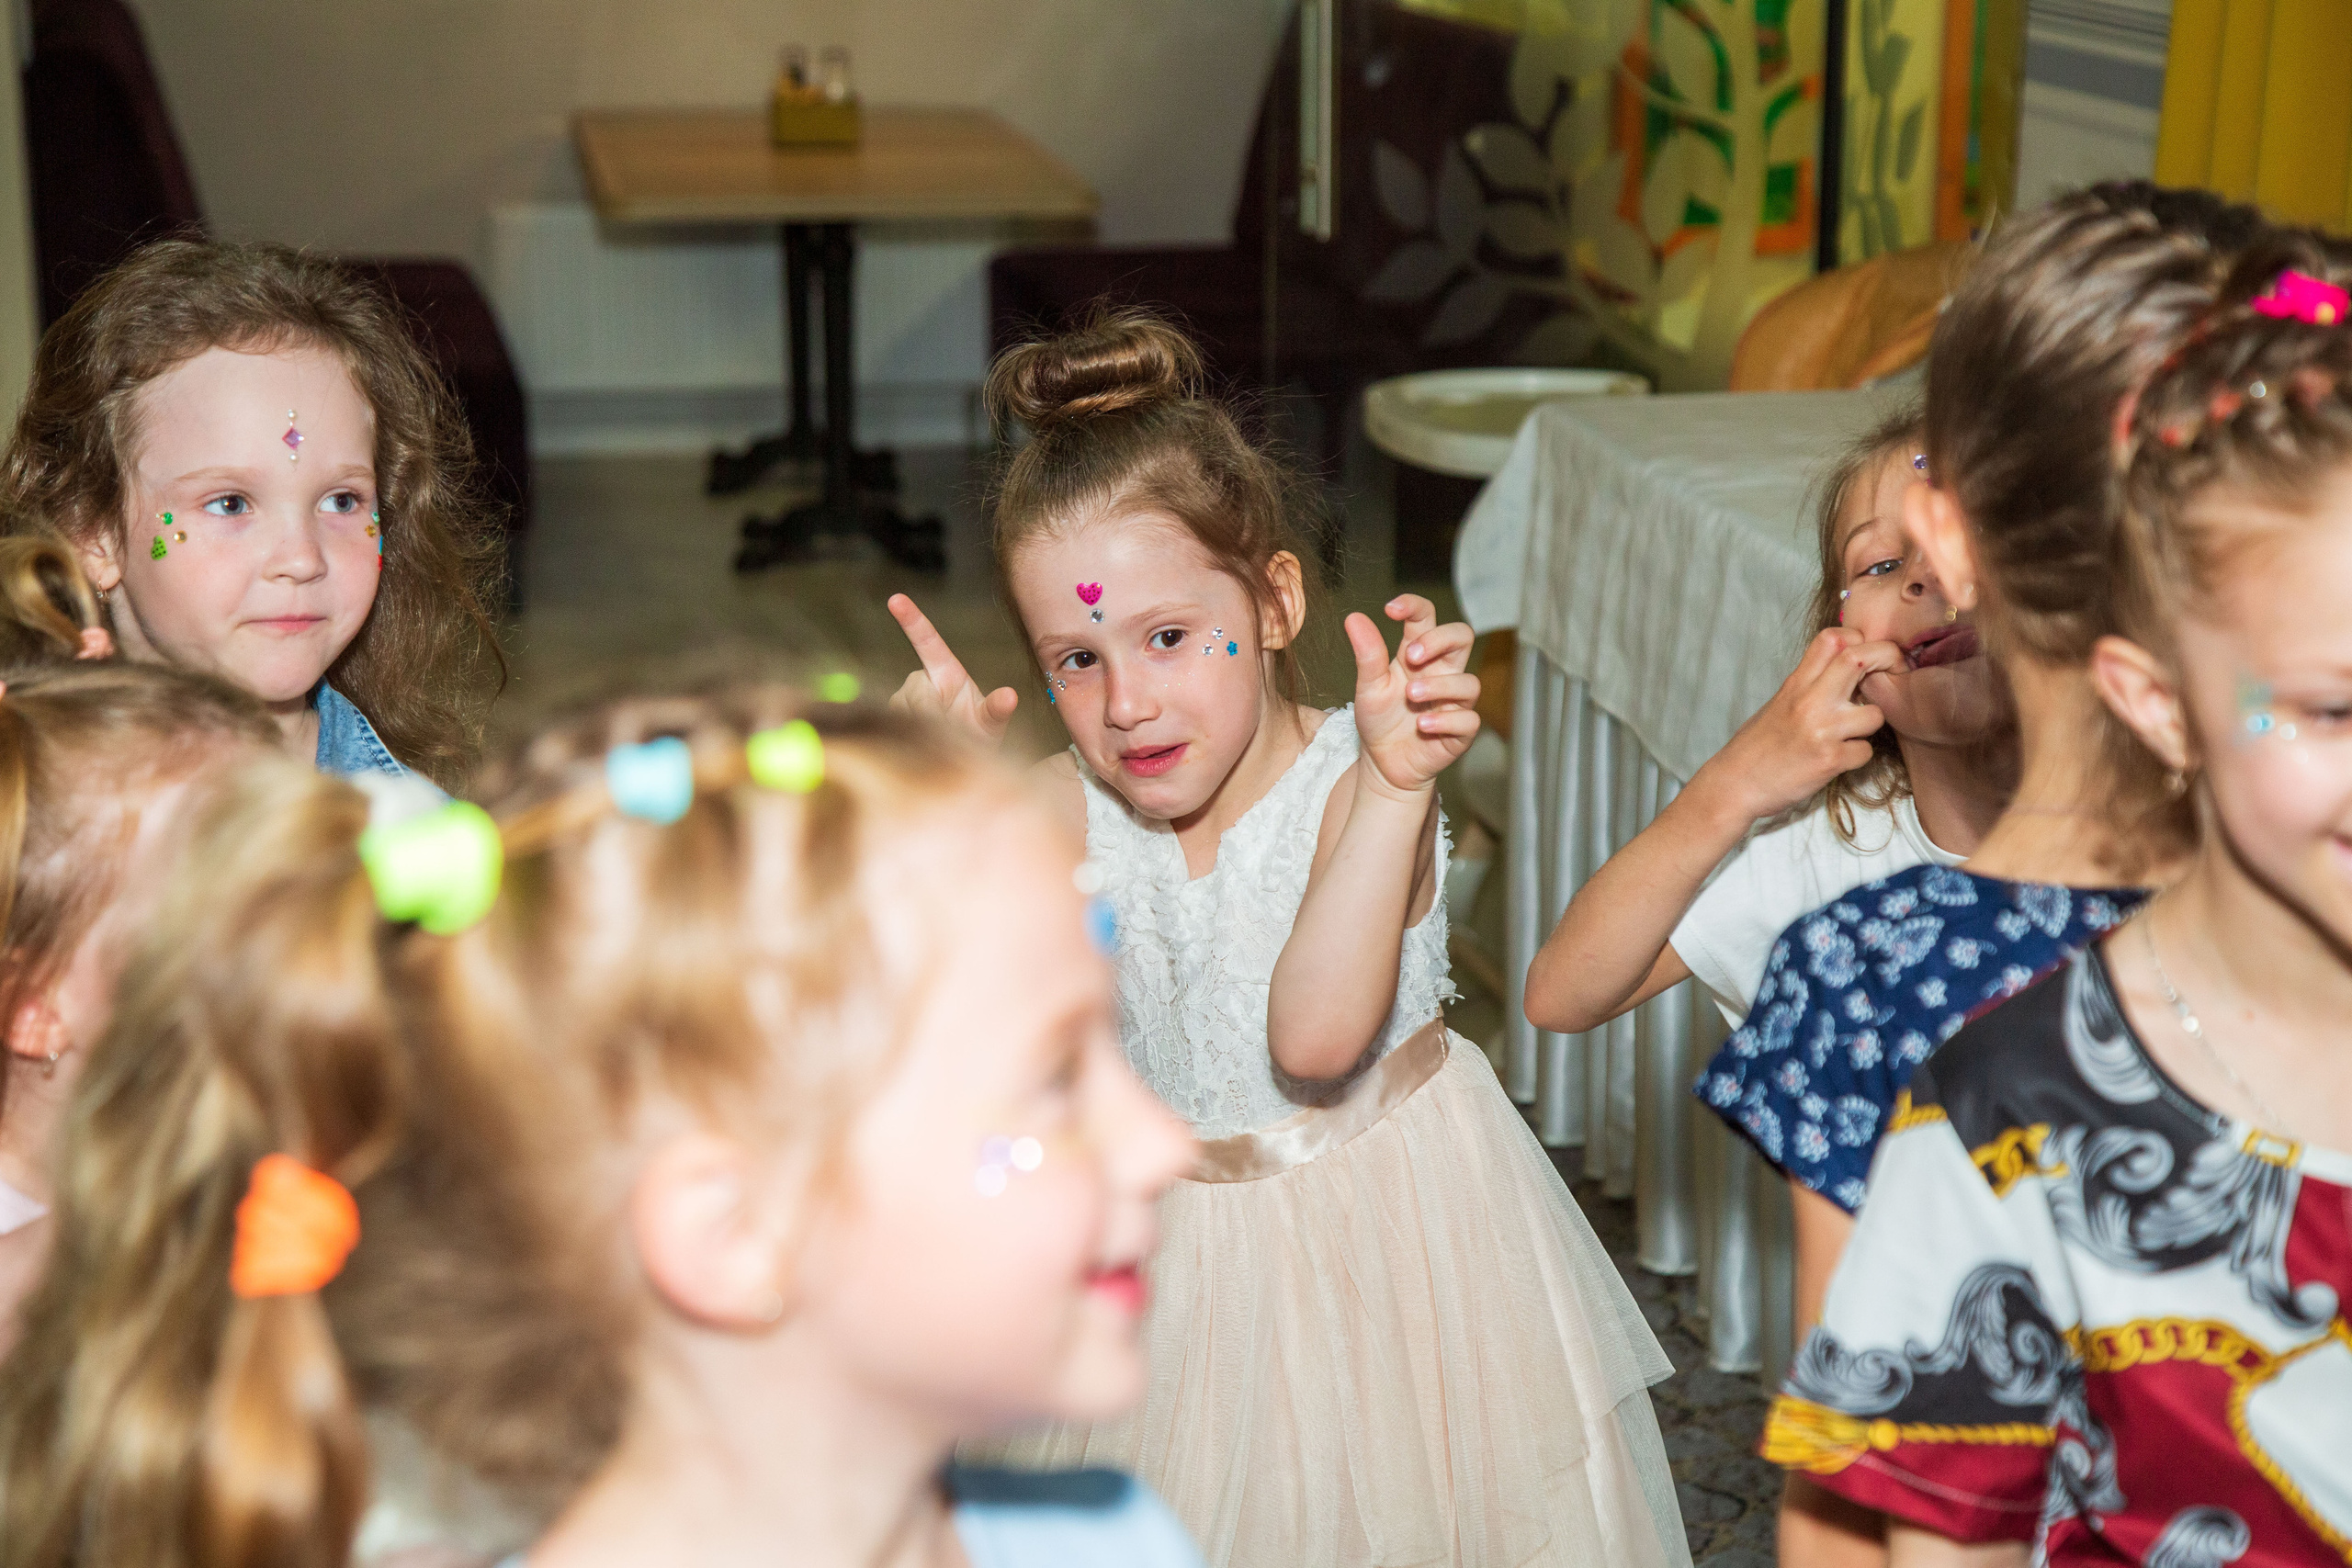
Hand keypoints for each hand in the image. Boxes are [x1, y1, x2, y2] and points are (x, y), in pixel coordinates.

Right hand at [886, 593, 1017, 745]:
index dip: (911, 620)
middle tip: (952, 731)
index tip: (896, 599)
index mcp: (946, 672)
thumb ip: (997, 710)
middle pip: (915, 690)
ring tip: (943, 741)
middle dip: (931, 711)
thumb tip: (1010, 696)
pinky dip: (908, 738)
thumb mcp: (993, 724)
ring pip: (903, 711)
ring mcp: (903, 701)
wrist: (963, 761)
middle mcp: (922, 682)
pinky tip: (922, 748)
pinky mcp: (891, 720)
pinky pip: (893, 728)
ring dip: (923, 728)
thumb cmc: (980, 737)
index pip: (927, 641)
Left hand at [1347, 595, 1479, 797]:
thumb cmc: (1380, 721)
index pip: (1427, 617)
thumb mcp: (1368, 686)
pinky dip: (1445, 720)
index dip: (1414, 606)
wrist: (1383, 764)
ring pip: (1468, 682)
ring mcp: (1455, 701)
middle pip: (1462, 637)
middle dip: (1439, 640)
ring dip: (1439, 686)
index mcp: (1418, 655)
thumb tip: (1354, 617)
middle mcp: (1441, 673)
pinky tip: (1423, 724)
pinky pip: (1468, 720)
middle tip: (1411, 655)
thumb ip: (1367, 653)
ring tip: (1410, 694)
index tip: (1390, 609)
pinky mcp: (1461, 731)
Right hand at [1695, 627, 1901, 823]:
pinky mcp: (1829, 760)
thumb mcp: (1778, 704)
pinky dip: (1857, 757)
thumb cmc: (1755, 746)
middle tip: (1893, 672)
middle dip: (1887, 659)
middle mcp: (1809, 701)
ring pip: (1876, 714)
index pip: (1832, 638)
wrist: (1734, 784)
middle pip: (1859, 658)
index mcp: (1795, 684)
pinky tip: (1839, 760)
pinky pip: (1866, 752)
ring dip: (1871, 725)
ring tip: (1852, 734)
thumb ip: (1809, 686)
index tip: (1865, 655)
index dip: (1858, 640)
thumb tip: (1844, 674)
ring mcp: (1822, 730)